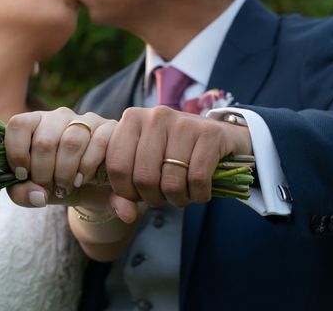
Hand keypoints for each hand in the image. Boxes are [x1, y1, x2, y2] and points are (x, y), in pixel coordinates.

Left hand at [5, 107, 116, 206]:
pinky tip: (82, 178)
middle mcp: (59, 116)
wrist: (92, 189)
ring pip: (70, 142)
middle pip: (44, 141)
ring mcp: (86, 119)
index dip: (16, 153)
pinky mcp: (109, 127)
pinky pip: (98, 143)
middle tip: (48, 188)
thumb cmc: (56, 184)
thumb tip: (39, 195)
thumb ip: (22, 193)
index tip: (23, 175)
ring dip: (65, 173)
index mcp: (35, 123)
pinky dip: (87, 167)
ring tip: (65, 187)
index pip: (18, 124)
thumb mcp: (33, 191)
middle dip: (43, 173)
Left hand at [106, 106, 252, 206]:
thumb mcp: (142, 165)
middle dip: (153, 198)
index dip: (125, 191)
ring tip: (181, 193)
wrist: (216, 136)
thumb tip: (126, 216)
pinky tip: (199, 190)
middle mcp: (155, 116)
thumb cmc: (171, 153)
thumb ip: (124, 192)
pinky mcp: (210, 133)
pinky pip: (197, 179)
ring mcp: (183, 122)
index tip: (137, 195)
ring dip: (177, 199)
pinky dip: (198, 194)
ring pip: (171, 181)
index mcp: (132, 120)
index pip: (116, 166)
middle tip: (163, 196)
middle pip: (144, 177)